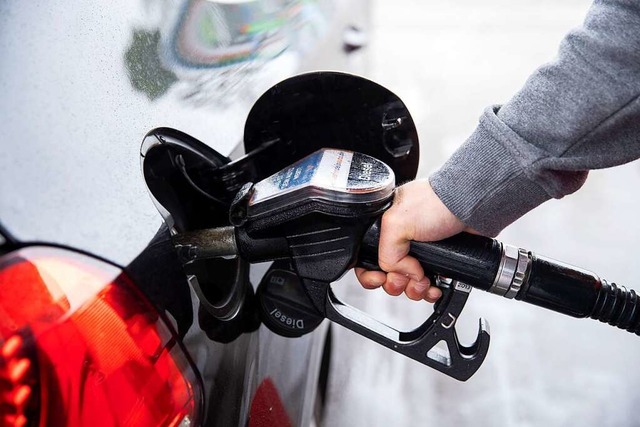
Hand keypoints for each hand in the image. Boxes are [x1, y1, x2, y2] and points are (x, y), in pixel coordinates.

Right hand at [355, 179, 474, 301]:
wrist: (470, 206)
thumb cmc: (437, 203)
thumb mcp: (396, 222)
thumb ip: (386, 253)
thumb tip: (398, 272)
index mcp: (383, 227)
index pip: (365, 257)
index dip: (369, 273)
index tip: (380, 278)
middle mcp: (399, 240)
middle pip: (386, 275)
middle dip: (394, 284)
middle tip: (403, 280)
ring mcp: (419, 251)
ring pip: (406, 283)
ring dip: (413, 290)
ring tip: (423, 283)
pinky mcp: (438, 260)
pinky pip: (426, 284)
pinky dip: (428, 290)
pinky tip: (434, 287)